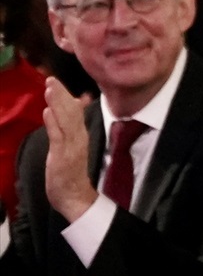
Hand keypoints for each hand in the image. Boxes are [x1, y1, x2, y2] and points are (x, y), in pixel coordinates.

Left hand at [42, 78, 96, 222]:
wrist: (75, 196)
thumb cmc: (70, 172)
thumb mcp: (72, 146)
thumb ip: (71, 126)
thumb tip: (75, 104)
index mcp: (80, 134)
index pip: (74, 110)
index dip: (65, 95)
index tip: (55, 80)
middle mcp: (78, 137)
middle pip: (71, 111)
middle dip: (61, 94)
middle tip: (51, 79)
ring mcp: (71, 147)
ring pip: (66, 120)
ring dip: (58, 103)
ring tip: (50, 88)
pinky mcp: (63, 157)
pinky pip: (59, 137)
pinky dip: (54, 123)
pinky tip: (49, 112)